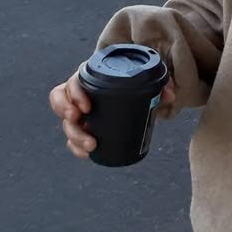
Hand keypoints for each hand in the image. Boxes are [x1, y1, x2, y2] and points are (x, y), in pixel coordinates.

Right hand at [49, 65, 175, 158]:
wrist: (136, 94)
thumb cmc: (137, 84)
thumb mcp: (147, 82)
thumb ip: (160, 85)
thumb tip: (169, 95)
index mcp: (91, 78)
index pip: (72, 82)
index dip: (74, 94)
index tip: (86, 106)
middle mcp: (81, 94)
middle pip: (62, 102)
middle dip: (67, 113)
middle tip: (79, 121)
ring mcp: (80, 111)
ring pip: (66, 123)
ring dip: (74, 135)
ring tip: (91, 145)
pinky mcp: (83, 126)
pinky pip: (72, 138)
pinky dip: (76, 147)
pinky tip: (86, 154)